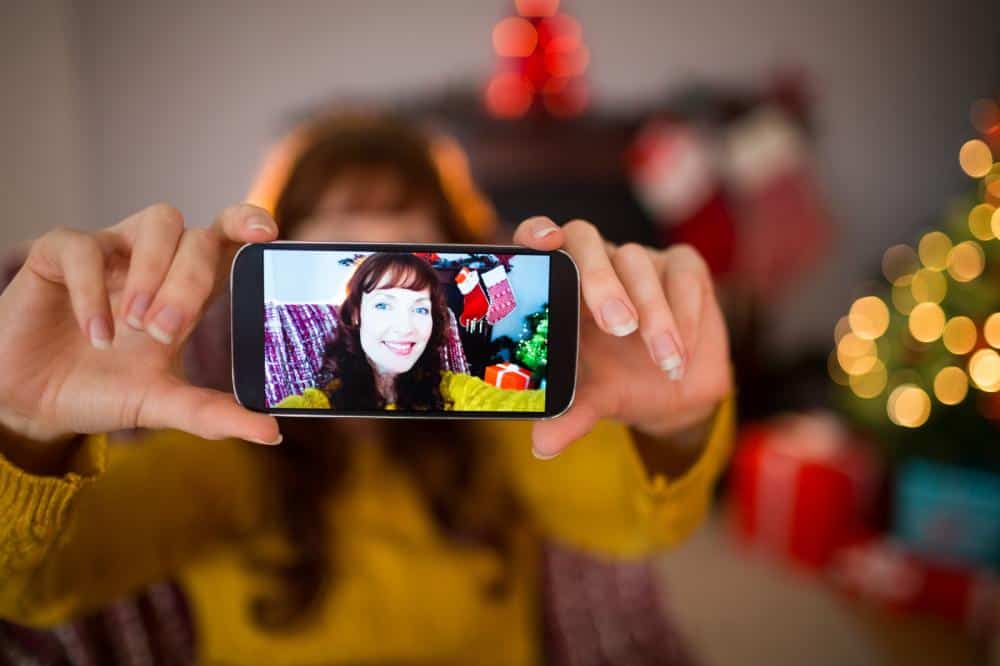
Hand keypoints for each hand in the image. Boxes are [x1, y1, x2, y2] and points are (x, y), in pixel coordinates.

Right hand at [0, 203, 281, 447]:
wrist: (32, 404)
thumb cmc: (103, 390)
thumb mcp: (162, 404)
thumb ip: (214, 414)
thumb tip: (271, 433)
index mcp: (187, 288)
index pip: (227, 238)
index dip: (248, 222)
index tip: (266, 235)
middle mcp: (155, 261)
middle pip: (197, 238)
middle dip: (189, 283)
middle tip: (164, 333)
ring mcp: (111, 252)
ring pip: (158, 221)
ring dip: (155, 272)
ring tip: (135, 326)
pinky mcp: (58, 255)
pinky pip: (84, 247)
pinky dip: (92, 290)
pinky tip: (96, 333)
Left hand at [513, 217, 731, 457]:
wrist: (676, 393)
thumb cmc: (619, 382)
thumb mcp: (594, 401)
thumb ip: (569, 416)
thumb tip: (541, 446)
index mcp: (562, 286)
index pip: (541, 240)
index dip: (537, 232)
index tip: (544, 244)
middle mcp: (596, 263)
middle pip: (587, 239)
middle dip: (601, 279)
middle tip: (618, 326)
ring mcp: (639, 261)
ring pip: (638, 262)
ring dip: (654, 314)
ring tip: (664, 362)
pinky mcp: (683, 268)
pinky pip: (683, 275)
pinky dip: (685, 312)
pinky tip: (684, 350)